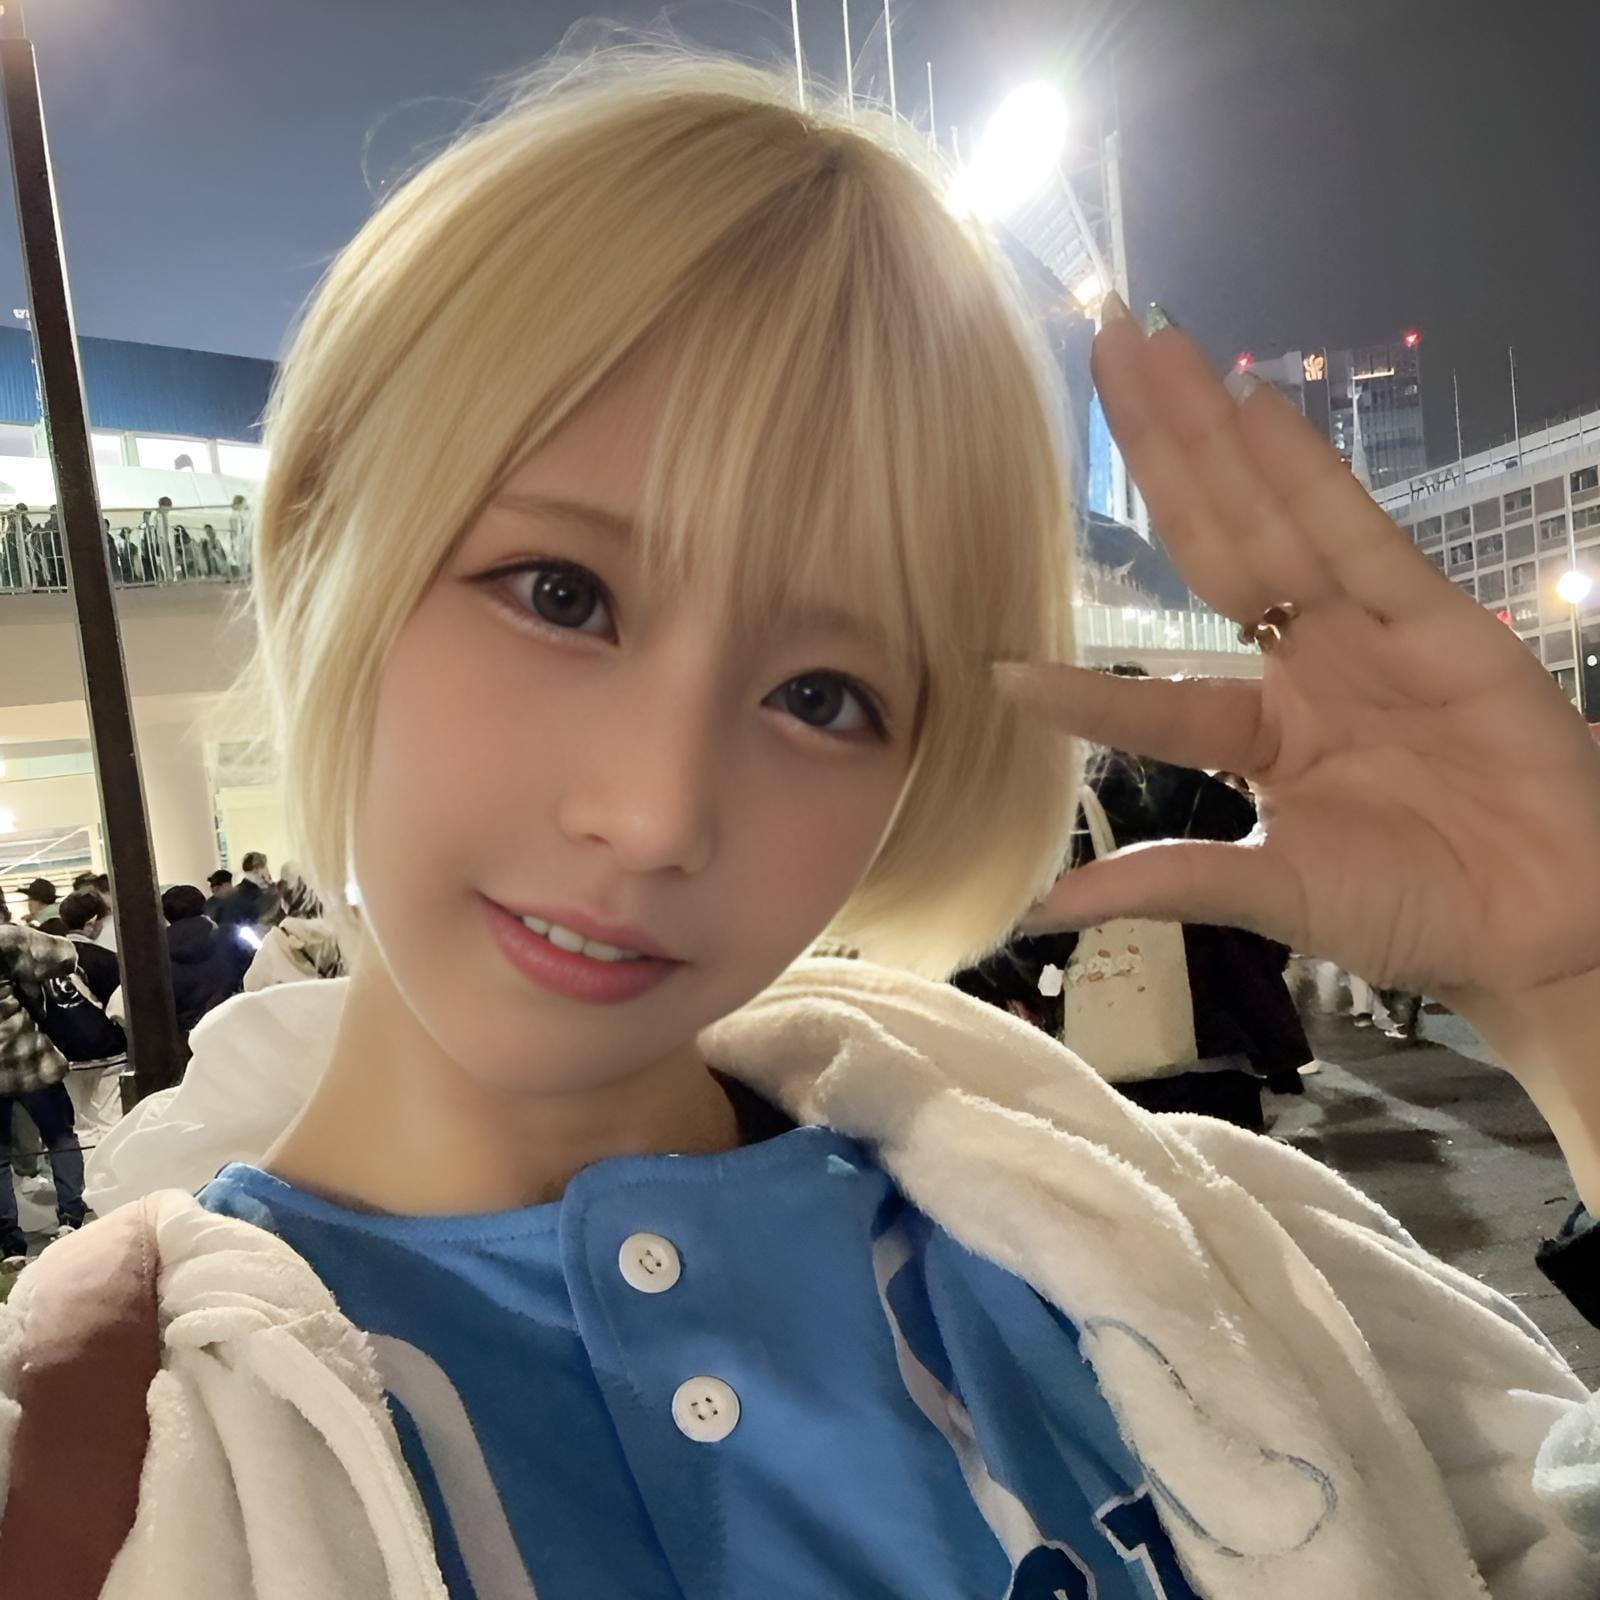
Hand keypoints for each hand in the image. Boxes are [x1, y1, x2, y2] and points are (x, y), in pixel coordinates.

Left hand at [995, 293, 1599, 1016]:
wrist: (1548, 921)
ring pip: (1270, 518)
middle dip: (1155, 455)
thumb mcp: (1274, 894)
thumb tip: (1044, 910)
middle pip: (1209, 545)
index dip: (1083, 688)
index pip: (1155, 698)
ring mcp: (1366, 633)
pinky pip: (1358, 534)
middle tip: (1096, 350)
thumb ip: (1170, 880)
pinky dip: (1306, 472)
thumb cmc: (1416, 912)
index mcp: (1257, 736)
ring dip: (1208, 433)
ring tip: (1149, 346)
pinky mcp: (1435, 618)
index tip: (998, 667)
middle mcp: (1302, 666)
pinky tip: (1251, 406)